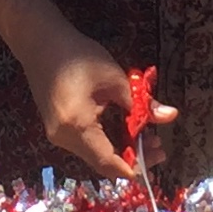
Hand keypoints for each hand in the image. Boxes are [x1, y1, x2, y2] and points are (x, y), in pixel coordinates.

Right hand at [10, 19, 175, 178]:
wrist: (41, 43)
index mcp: (78, 125)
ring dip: (119, 151)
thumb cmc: (78, 56)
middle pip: (102, 163)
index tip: (156, 160)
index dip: (134, 168)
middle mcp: (64, 137)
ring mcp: (57, 135)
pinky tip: (123, 130)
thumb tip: (171, 116)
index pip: (108, 162)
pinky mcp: (56, 129)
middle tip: (157, 146)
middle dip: (131, 159)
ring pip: (94, 155)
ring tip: (144, 136)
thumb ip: (142, 103)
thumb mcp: (116, 78)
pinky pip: (85, 145)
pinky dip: (106, 143)